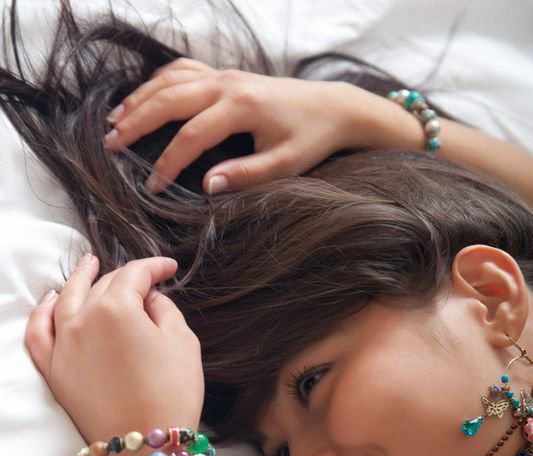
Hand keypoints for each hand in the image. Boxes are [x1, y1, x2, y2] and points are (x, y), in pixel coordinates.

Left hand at [25, 254, 204, 445]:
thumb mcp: (183, 342)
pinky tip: (51, 300)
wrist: (145, 447)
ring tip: (89, 266)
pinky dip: (42, 312)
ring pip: (66, 299)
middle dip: (126, 278)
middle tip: (145, 281)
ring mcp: (62, 346)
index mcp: (116, 308)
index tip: (170, 269)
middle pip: (103, 286)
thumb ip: (165, 308)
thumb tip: (150, 299)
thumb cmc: (172, 394)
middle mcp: (82, 320)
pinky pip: (39, 332)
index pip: (135, 274)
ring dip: (79, 279)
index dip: (155, 267)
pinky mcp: (53, 371)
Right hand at [103, 58, 376, 193]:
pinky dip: (158, 82)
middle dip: (136, 122)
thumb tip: (206, 186)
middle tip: (110, 144)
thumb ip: (246, 175)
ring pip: (170, 80)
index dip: (167, 164)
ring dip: (140, 99)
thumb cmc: (310, 139)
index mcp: (241, 107)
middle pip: (169, 99)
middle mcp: (227, 84)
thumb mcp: (284, 165)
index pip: (191, 136)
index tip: (151, 188)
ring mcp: (224, 75)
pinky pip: (182, 70)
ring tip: (114, 121)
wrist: (332, 107)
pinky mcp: (225, 74)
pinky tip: (143, 98)